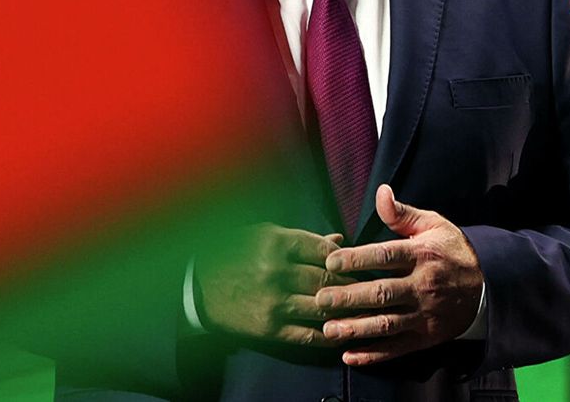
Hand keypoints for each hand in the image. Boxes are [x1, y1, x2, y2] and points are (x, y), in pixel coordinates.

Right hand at [196, 223, 352, 345]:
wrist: (197, 286)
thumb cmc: (234, 253)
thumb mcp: (264, 236)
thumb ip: (304, 240)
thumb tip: (339, 240)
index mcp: (277, 242)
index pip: (327, 251)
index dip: (349, 259)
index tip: (361, 264)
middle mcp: (277, 271)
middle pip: (329, 280)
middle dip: (354, 285)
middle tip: (372, 288)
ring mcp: (274, 301)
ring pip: (323, 307)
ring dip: (347, 311)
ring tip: (365, 311)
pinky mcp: (269, 328)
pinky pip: (308, 334)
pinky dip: (329, 335)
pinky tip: (341, 332)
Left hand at [316, 184, 483, 364]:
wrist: (487, 285)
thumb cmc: (451, 250)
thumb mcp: (432, 224)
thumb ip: (401, 213)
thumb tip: (381, 192)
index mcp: (422, 254)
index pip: (386, 255)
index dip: (357, 259)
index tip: (331, 261)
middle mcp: (423, 285)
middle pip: (382, 292)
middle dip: (349, 297)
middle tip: (320, 298)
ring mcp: (425, 314)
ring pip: (387, 324)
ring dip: (356, 328)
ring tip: (328, 330)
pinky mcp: (426, 336)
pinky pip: (398, 348)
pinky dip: (374, 355)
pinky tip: (350, 356)